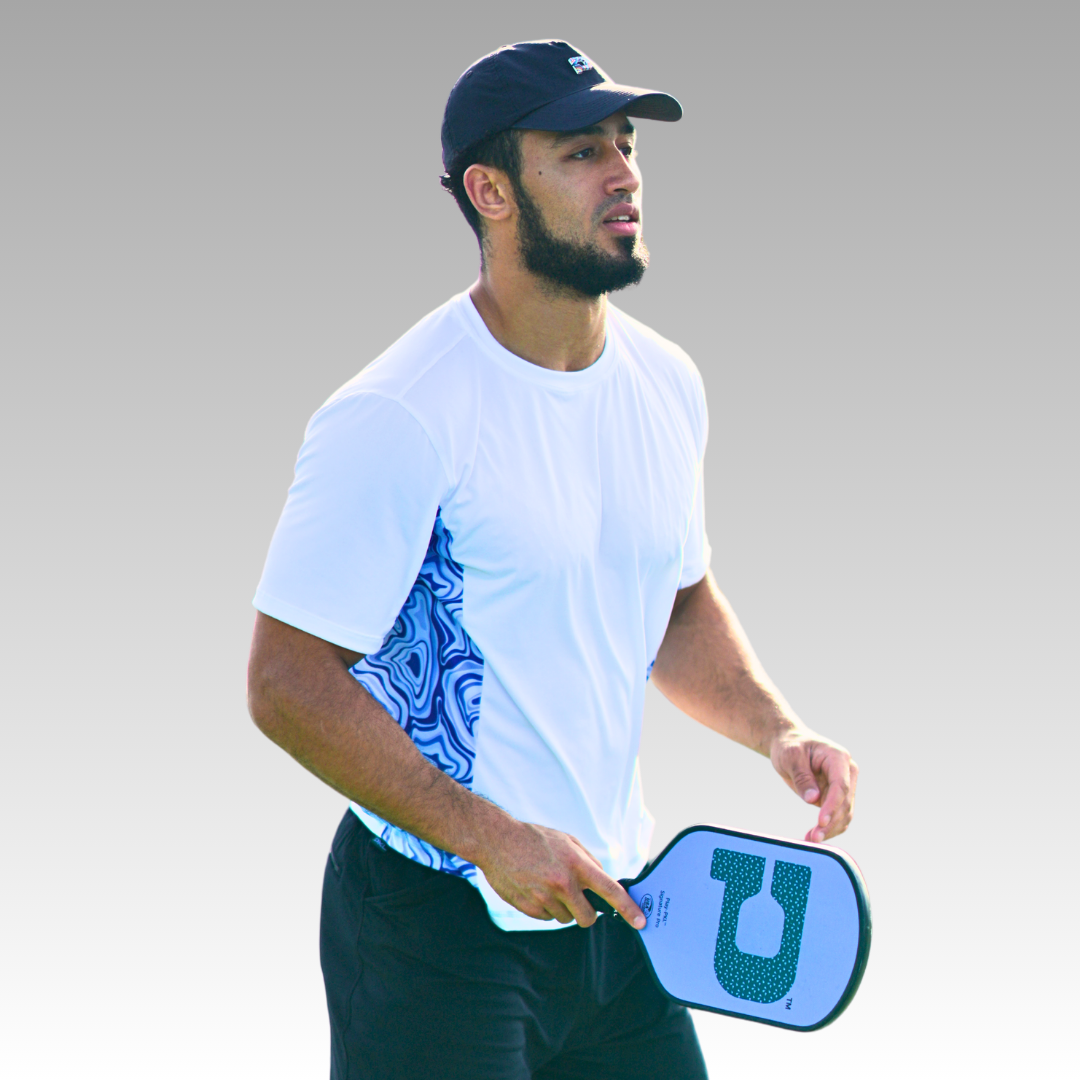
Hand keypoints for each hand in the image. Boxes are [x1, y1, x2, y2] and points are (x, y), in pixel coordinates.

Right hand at [476, 821, 645, 928]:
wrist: (497, 841)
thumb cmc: (535, 839)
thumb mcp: (567, 841)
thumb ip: (588, 862)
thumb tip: (604, 882)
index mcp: (576, 864)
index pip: (610, 891)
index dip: (628, 908)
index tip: (641, 921)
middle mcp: (563, 884)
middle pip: (587, 917)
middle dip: (586, 913)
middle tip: (577, 899)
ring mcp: (544, 898)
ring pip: (565, 919)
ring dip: (562, 908)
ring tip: (547, 884)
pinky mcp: (528, 908)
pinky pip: (547, 918)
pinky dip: (545, 908)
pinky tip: (535, 888)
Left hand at [770, 729, 858, 842]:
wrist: (790, 743)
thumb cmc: (790, 746)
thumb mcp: (790, 756)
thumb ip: (802, 777)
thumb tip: (813, 799)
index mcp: (838, 758)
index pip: (840, 785)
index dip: (832, 805)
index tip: (820, 821)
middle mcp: (847, 773)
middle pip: (845, 803)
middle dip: (831, 822)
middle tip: (813, 837)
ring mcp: (843, 786)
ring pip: (844, 814)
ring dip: (830, 829)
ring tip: (811, 839)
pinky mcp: (836, 797)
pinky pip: (836, 816)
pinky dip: (828, 828)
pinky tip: (813, 836)